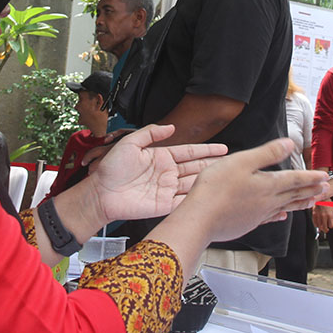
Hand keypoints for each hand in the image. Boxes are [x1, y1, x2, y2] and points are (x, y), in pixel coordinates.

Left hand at [89, 124, 225, 221]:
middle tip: (231, 164)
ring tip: (225, 178)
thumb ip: (150, 133)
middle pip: (196, 167)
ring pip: (193, 183)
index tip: (222, 148)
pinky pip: (184, 201)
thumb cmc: (111, 169)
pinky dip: (196, 198)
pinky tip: (209, 195)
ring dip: (208, 180)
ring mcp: (167, 189)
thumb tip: (170, 127)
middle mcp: (167, 172)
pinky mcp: (164, 205)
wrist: (101, 193)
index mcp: (161, 157)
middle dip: (213, 165)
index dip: (207, 150)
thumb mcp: (130, 143)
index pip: (189, 152)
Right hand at [169, 138, 329, 243]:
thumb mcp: (242, 162)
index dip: (310, 177)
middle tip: (325, 190)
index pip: (295, 179)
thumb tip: (289, 144)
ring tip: (312, 203)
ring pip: (285, 208)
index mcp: (268, 185)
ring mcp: (258, 215)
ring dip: (300, 204)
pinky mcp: (248, 224)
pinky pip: (270, 219)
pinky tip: (281, 216)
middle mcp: (267, 202)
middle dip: (310, 190)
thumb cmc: (216, 188)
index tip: (324, 176)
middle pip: (294, 195)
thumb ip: (267, 153)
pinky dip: (279, 216)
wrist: (200, 219)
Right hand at [312, 203, 332, 234]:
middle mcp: (324, 216)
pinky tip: (318, 225)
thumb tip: (332, 220)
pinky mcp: (314, 215)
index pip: (331, 225)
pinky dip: (316, 225)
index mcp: (330, 215)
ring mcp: (318, 216)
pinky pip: (314, 223)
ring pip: (319, 226)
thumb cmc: (327, 202)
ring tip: (322, 228)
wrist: (321, 197)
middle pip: (324, 228)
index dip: (331, 226)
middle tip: (326, 230)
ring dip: (321, 228)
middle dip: (326, 230)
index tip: (330, 225)